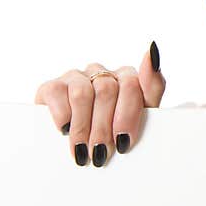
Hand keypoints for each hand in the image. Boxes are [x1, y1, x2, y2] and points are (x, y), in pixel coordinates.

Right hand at [33, 42, 165, 166]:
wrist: (76, 149)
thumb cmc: (114, 132)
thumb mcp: (140, 117)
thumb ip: (152, 86)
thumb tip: (152, 51)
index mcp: (127, 77)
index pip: (132, 84)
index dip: (127, 115)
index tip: (124, 141)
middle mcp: (102, 72)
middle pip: (106, 91)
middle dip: (104, 127)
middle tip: (102, 153)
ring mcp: (76, 77)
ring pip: (82, 93)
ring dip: (83, 127)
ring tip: (84, 151)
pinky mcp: (52, 86)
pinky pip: (57, 93)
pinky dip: (63, 117)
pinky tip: (65, 131)